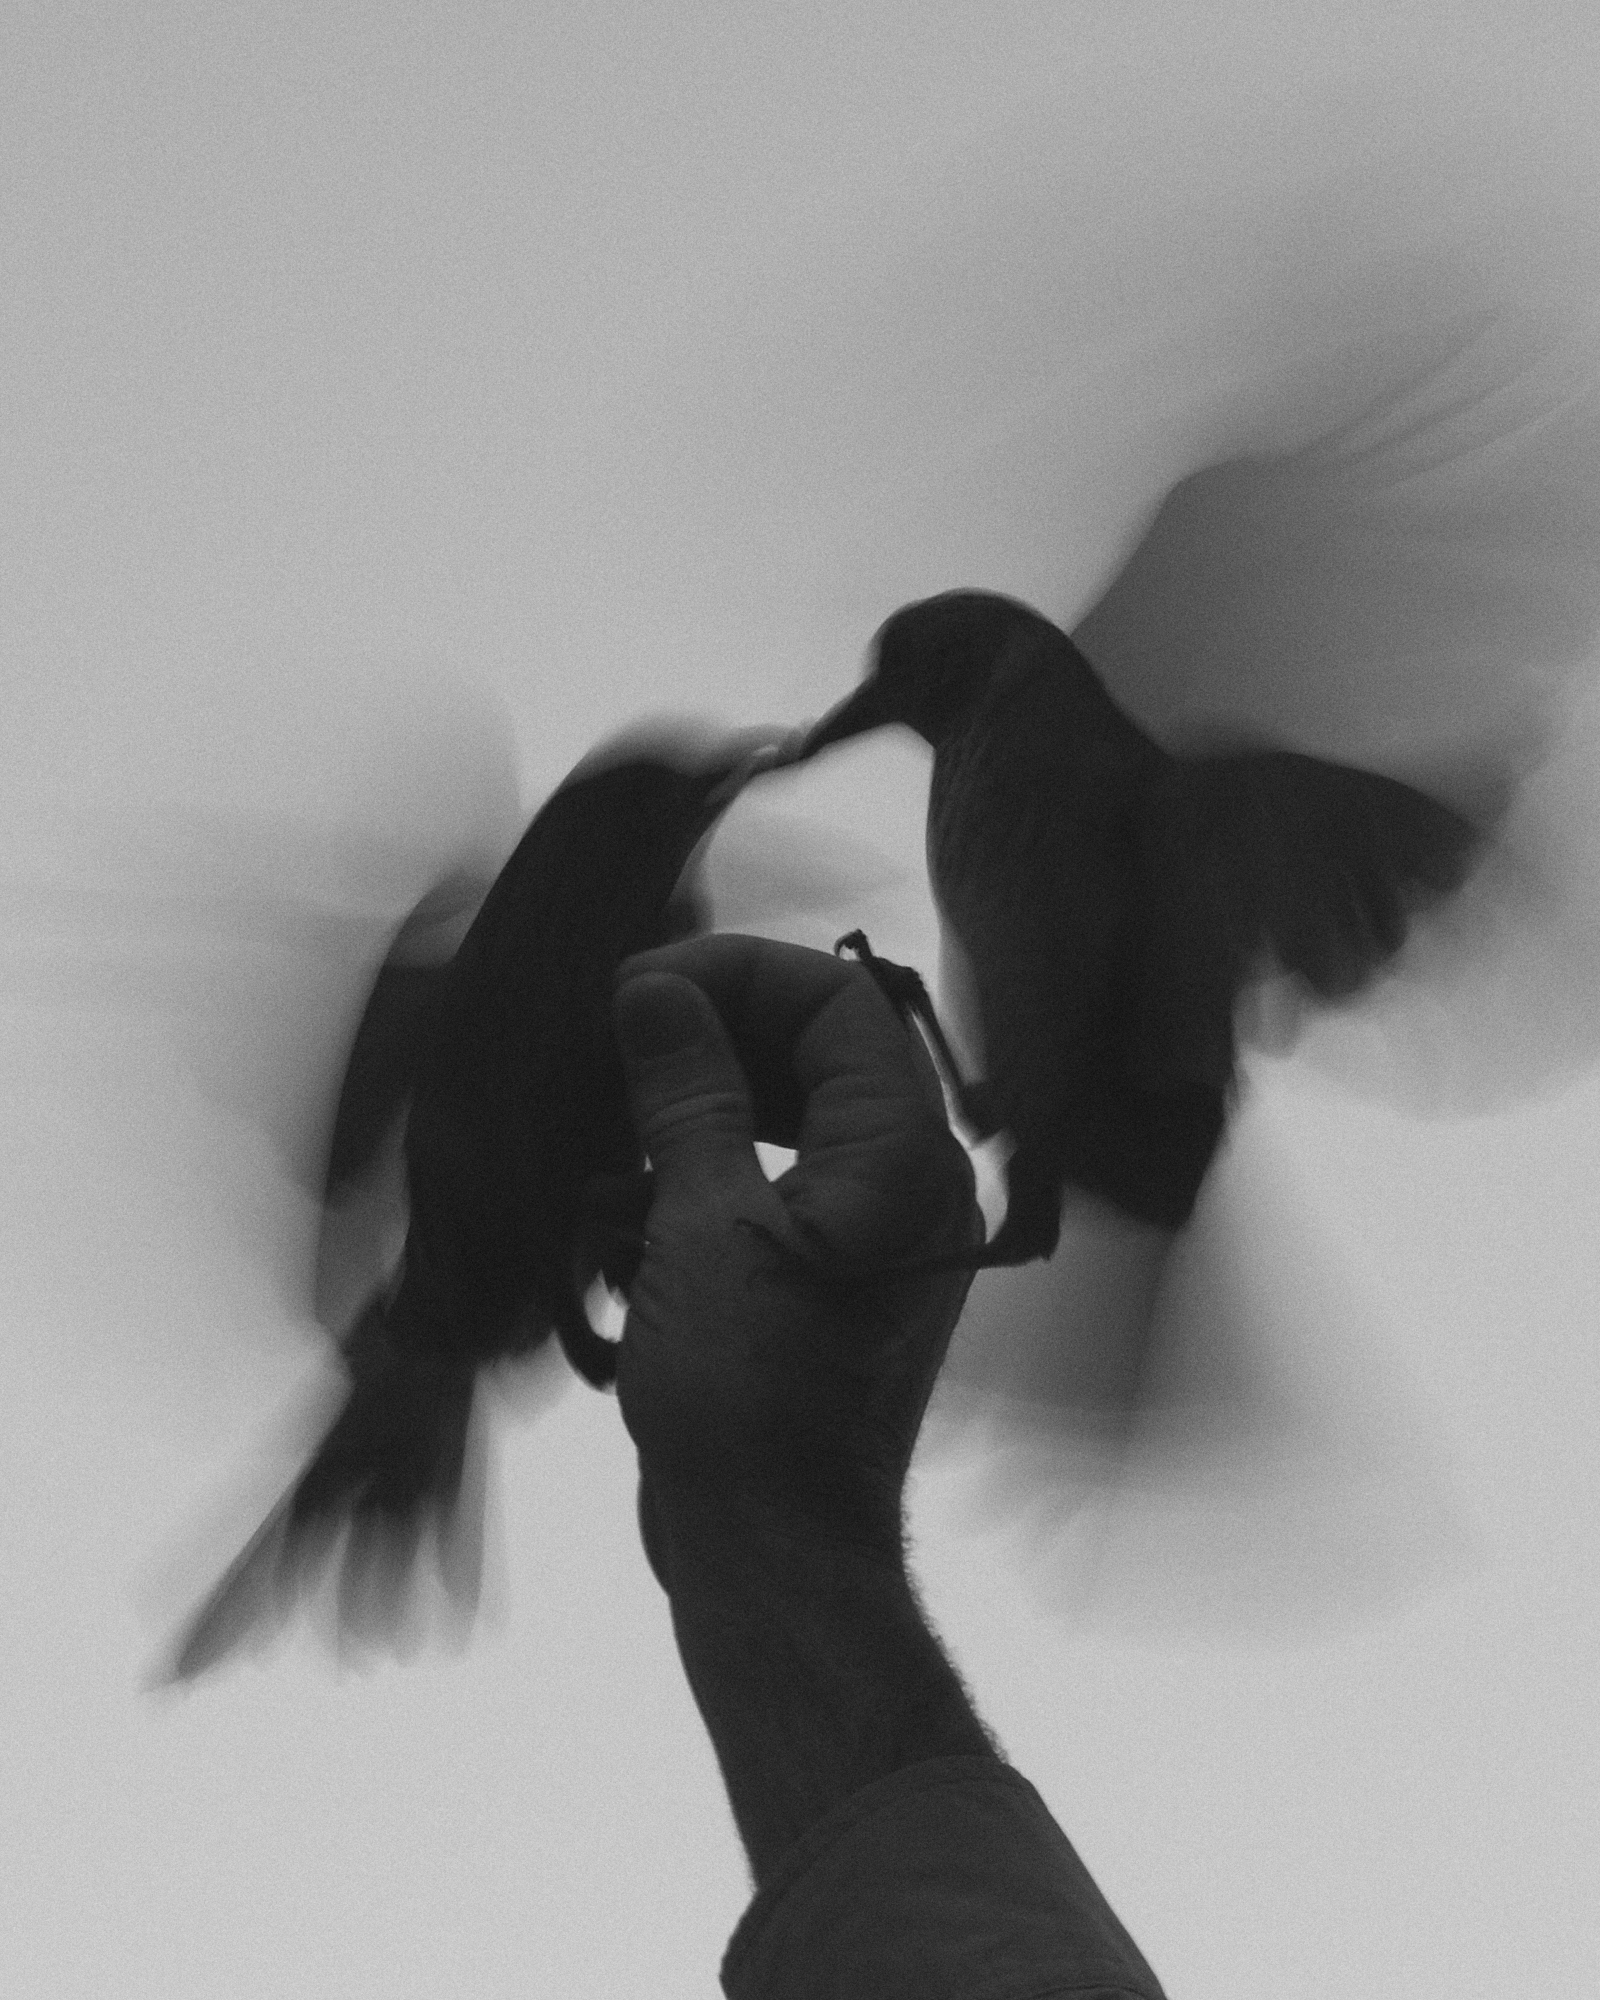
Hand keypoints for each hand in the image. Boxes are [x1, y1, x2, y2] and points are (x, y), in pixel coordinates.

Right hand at [611, 934, 979, 1572]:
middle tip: (615, 1036)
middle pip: (817, 1048)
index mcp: (906, 1159)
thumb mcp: (702, 1228)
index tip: (640, 988)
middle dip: (712, 1032)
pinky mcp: (828, 1273)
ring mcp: (874, 1230)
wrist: (772, 1551)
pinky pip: (774, 1177)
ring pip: (791, 1112)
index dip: (736, 974)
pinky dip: (704, 1165)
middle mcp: (910, 1182)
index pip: (838, 1000)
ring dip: (699, 1099)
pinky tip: (628, 1186)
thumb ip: (689, 1096)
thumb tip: (657, 993)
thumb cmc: (746, 1401)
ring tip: (612, 1107)